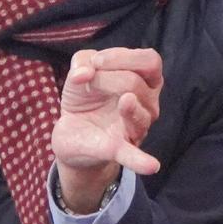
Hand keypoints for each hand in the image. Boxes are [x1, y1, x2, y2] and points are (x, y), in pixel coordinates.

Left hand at [51, 48, 162, 211]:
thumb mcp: (80, 71)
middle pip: (140, 84)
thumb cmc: (85, 97)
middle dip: (111, 77)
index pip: (150, 61)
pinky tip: (151, 166)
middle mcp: (147, 104)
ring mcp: (135, 128)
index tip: (96, 62)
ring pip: (141, 115)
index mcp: (143, 80)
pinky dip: (141, 160)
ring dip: (125, 106)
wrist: (71, 133)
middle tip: (90, 82)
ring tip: (115, 103)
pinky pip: (133, 155)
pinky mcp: (117, 149)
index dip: (124, 57)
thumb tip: (84, 73)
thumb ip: (82, 62)